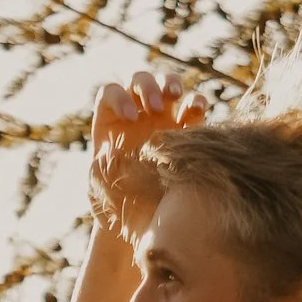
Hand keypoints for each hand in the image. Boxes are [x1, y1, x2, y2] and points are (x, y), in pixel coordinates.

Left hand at [87, 69, 207, 237]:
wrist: (144, 221)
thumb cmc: (116, 205)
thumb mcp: (102, 186)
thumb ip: (105, 165)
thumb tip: (111, 152)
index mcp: (111, 122)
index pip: (110, 93)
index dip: (119, 98)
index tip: (130, 118)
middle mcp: (137, 113)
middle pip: (140, 80)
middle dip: (147, 88)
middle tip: (154, 108)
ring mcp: (164, 117)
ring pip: (167, 83)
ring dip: (171, 83)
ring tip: (175, 96)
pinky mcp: (187, 128)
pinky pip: (194, 104)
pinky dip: (197, 100)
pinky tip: (199, 110)